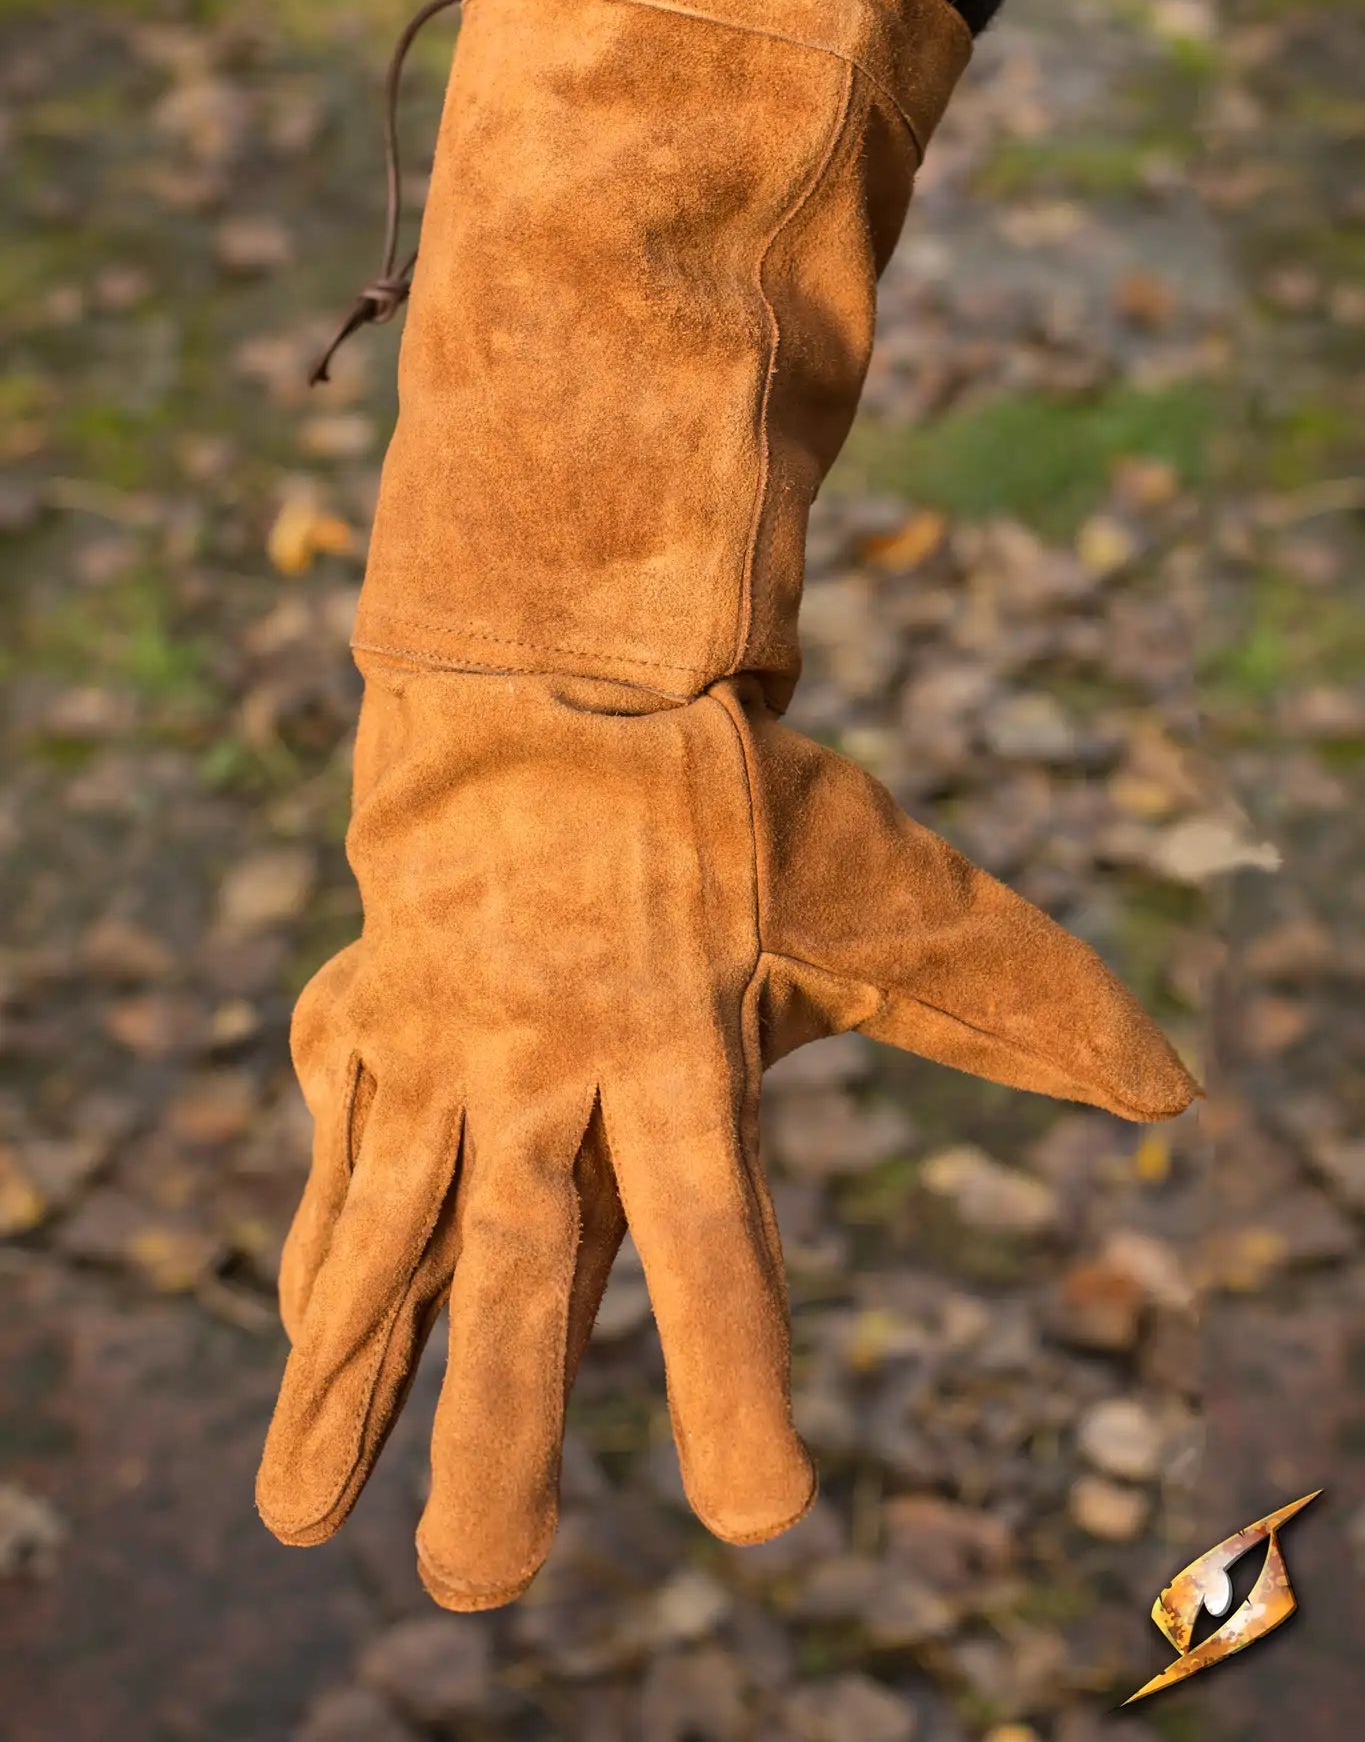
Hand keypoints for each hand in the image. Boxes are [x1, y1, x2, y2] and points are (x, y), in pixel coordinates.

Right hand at [256, 659, 1197, 1609]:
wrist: (543, 676)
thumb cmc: (728, 803)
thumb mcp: (879, 889)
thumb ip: (1010, 997)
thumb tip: (1172, 1092)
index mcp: (678, 1037)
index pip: (715, 1232)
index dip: (734, 1370)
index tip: (759, 1518)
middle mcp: (543, 1058)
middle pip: (519, 1268)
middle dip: (495, 1433)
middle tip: (476, 1592)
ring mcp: (438, 1045)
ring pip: (386, 1233)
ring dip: (344, 1383)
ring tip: (295, 1522)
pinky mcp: (362, 1024)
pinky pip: (340, 1161)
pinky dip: (320, 1264)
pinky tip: (307, 1349)